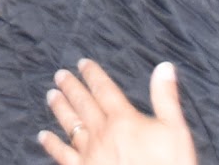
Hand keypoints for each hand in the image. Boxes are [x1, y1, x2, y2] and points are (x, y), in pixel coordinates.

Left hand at [37, 59, 195, 164]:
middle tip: (60, 75)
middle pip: (83, 104)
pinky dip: (51, 144)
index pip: (104, 90)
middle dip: (71, 87)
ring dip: (60, 108)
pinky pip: (62, 154)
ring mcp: (90, 152)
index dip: (93, 74)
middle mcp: (102, 132)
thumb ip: (166, 98)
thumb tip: (164, 67)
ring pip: (70, 125)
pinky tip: (43, 136)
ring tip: (51, 95)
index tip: (83, 64)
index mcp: (123, 119)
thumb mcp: (175, 130)